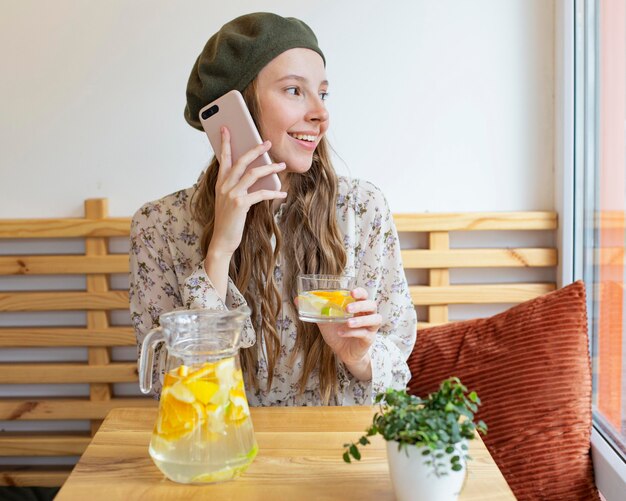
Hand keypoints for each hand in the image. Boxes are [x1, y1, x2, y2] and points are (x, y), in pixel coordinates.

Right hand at [209, 126, 286, 257]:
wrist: (222, 241)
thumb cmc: (228, 222)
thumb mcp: (228, 201)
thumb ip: (237, 187)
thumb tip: (256, 175)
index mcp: (220, 184)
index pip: (222, 159)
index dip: (225, 143)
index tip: (227, 129)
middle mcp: (224, 186)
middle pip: (241, 161)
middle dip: (255, 150)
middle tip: (267, 143)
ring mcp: (232, 194)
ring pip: (253, 174)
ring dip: (270, 168)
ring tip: (282, 165)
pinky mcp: (240, 204)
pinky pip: (261, 193)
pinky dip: (274, 192)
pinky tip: (282, 193)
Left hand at [316, 287, 381, 380]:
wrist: (343, 353)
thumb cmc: (337, 332)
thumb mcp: (325, 320)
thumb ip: (315, 309)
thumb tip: (297, 299)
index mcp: (358, 307)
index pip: (364, 295)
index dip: (360, 292)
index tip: (351, 292)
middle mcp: (367, 315)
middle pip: (372, 305)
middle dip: (360, 305)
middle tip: (347, 308)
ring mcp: (370, 327)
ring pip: (374, 319)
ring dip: (360, 320)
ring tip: (347, 321)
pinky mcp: (369, 339)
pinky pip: (364, 334)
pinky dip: (353, 332)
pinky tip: (341, 332)